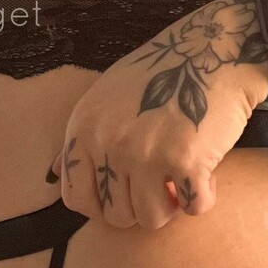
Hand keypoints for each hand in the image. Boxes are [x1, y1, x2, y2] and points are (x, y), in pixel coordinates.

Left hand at [50, 0, 267, 231]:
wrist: (211, 49)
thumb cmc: (160, 72)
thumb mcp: (105, 96)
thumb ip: (82, 136)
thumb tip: (55, 172)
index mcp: (84, 128)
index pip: (76, 198)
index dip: (103, 206)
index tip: (125, 195)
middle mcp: (108, 143)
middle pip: (116, 215)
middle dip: (140, 207)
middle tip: (160, 183)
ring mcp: (144, 153)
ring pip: (152, 218)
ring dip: (172, 205)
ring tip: (181, 177)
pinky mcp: (185, 160)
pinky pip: (194, 208)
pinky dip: (204, 198)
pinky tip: (207, 176)